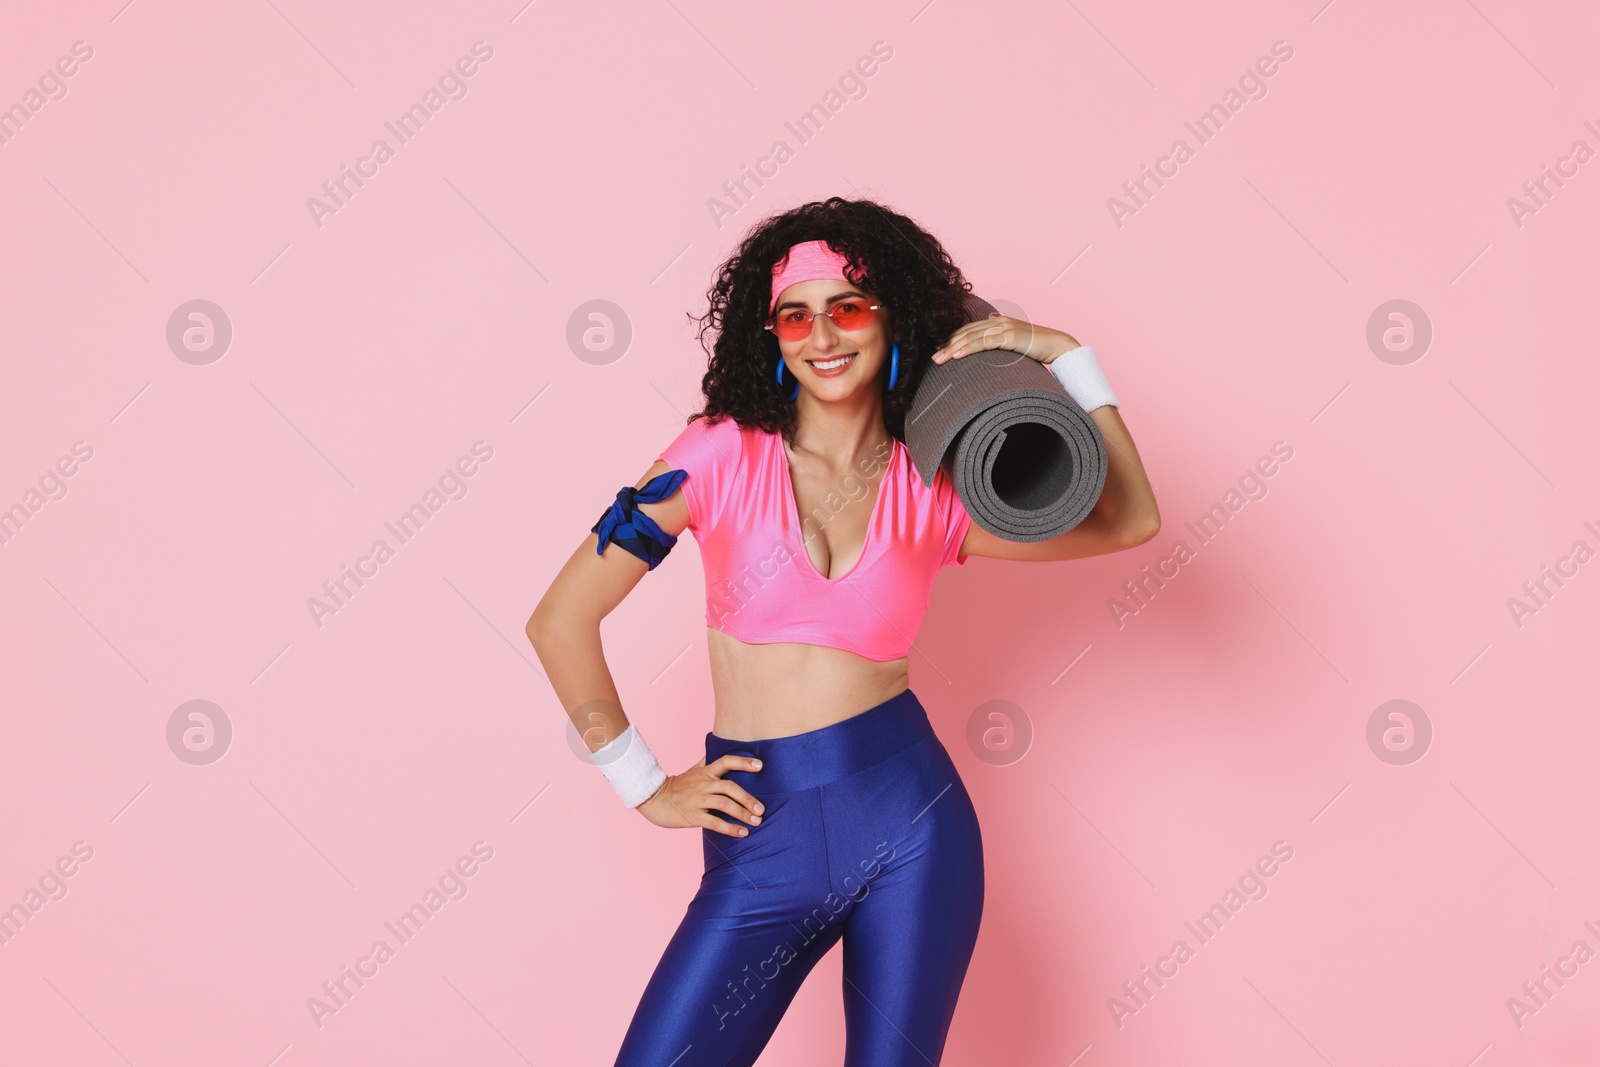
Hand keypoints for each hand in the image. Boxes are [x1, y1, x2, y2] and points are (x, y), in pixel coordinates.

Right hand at [636, 753, 765, 835]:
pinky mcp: (692, 816)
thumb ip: (707, 762)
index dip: (743, 762)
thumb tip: (718, 746)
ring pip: (724, 804)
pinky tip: (742, 833)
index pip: (726, 761)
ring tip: (755, 821)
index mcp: (705, 772)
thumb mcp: (693, 770)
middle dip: (748, 798)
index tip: (760, 766)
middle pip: (729, 787)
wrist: (653, 799)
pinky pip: (714, 822)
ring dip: (742, 813)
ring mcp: (697, 800)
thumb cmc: (677, 786)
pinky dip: (730, 828)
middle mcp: (703, 784)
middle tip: (761, 809)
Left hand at [930, 313, 1078, 365]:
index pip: (968, 329)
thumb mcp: (1014, 345)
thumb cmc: (1037, 349)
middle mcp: (998, 321)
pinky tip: (957, 355)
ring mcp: (1004, 327)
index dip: (952, 339)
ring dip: (952, 348)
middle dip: (947, 344)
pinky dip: (968, 348)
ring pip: (971, 336)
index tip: (938, 350)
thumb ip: (1000, 345)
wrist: (1059, 346)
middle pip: (966, 331)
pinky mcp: (1010, 336)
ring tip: (938, 359)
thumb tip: (986, 352)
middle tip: (932, 357)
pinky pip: (984, 342)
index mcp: (997, 322)